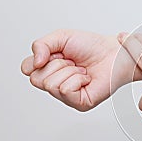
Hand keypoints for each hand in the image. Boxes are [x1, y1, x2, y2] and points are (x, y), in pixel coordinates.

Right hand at [21, 29, 141, 110]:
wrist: (114, 52)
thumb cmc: (92, 46)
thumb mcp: (61, 37)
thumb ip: (40, 45)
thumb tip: (34, 63)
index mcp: (49, 70)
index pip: (26, 69)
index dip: (41, 58)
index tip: (59, 53)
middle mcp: (56, 84)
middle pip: (35, 78)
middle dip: (56, 64)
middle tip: (73, 62)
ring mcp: (67, 96)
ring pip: (50, 84)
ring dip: (68, 71)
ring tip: (81, 70)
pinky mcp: (79, 103)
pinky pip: (65, 90)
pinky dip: (76, 79)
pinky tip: (86, 78)